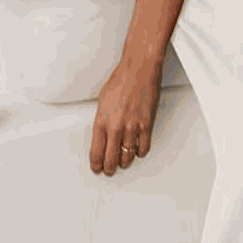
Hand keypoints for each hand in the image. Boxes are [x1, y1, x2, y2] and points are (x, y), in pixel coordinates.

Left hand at [89, 59, 163, 175]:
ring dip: (124, 162)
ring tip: (122, 162)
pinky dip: (139, 152)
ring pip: (127, 157)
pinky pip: (143, 148)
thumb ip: (102, 119)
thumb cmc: (121, 81)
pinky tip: (137, 150)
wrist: (138, 72)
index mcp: (101, 121)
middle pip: (111, 159)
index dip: (96, 163)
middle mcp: (116, 128)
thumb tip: (103, 132)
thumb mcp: (103, 101)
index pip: (96, 151)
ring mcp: (132, 128)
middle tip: (109, 170)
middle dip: (109, 168)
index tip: (97, 167)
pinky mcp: (146, 126)